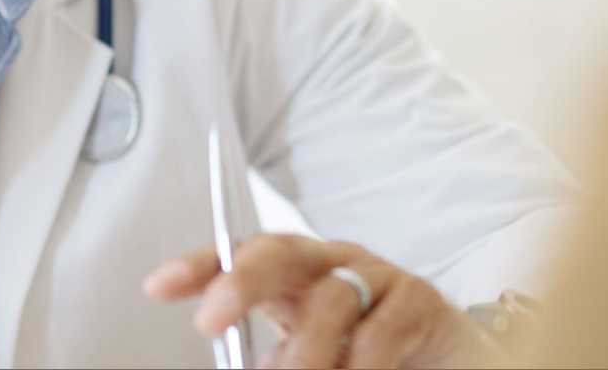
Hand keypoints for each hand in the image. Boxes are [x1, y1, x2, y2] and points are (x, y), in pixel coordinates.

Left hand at [142, 234, 503, 368]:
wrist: (449, 361)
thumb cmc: (369, 360)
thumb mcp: (310, 361)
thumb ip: (274, 364)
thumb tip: (238, 366)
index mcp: (297, 276)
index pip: (241, 255)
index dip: (200, 265)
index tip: (158, 286)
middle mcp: (335, 263)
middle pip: (282, 250)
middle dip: (241, 279)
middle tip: (212, 320)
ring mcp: (380, 276)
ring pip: (331, 299)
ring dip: (306, 354)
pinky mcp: (421, 301)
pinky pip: (381, 331)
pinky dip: (359, 366)